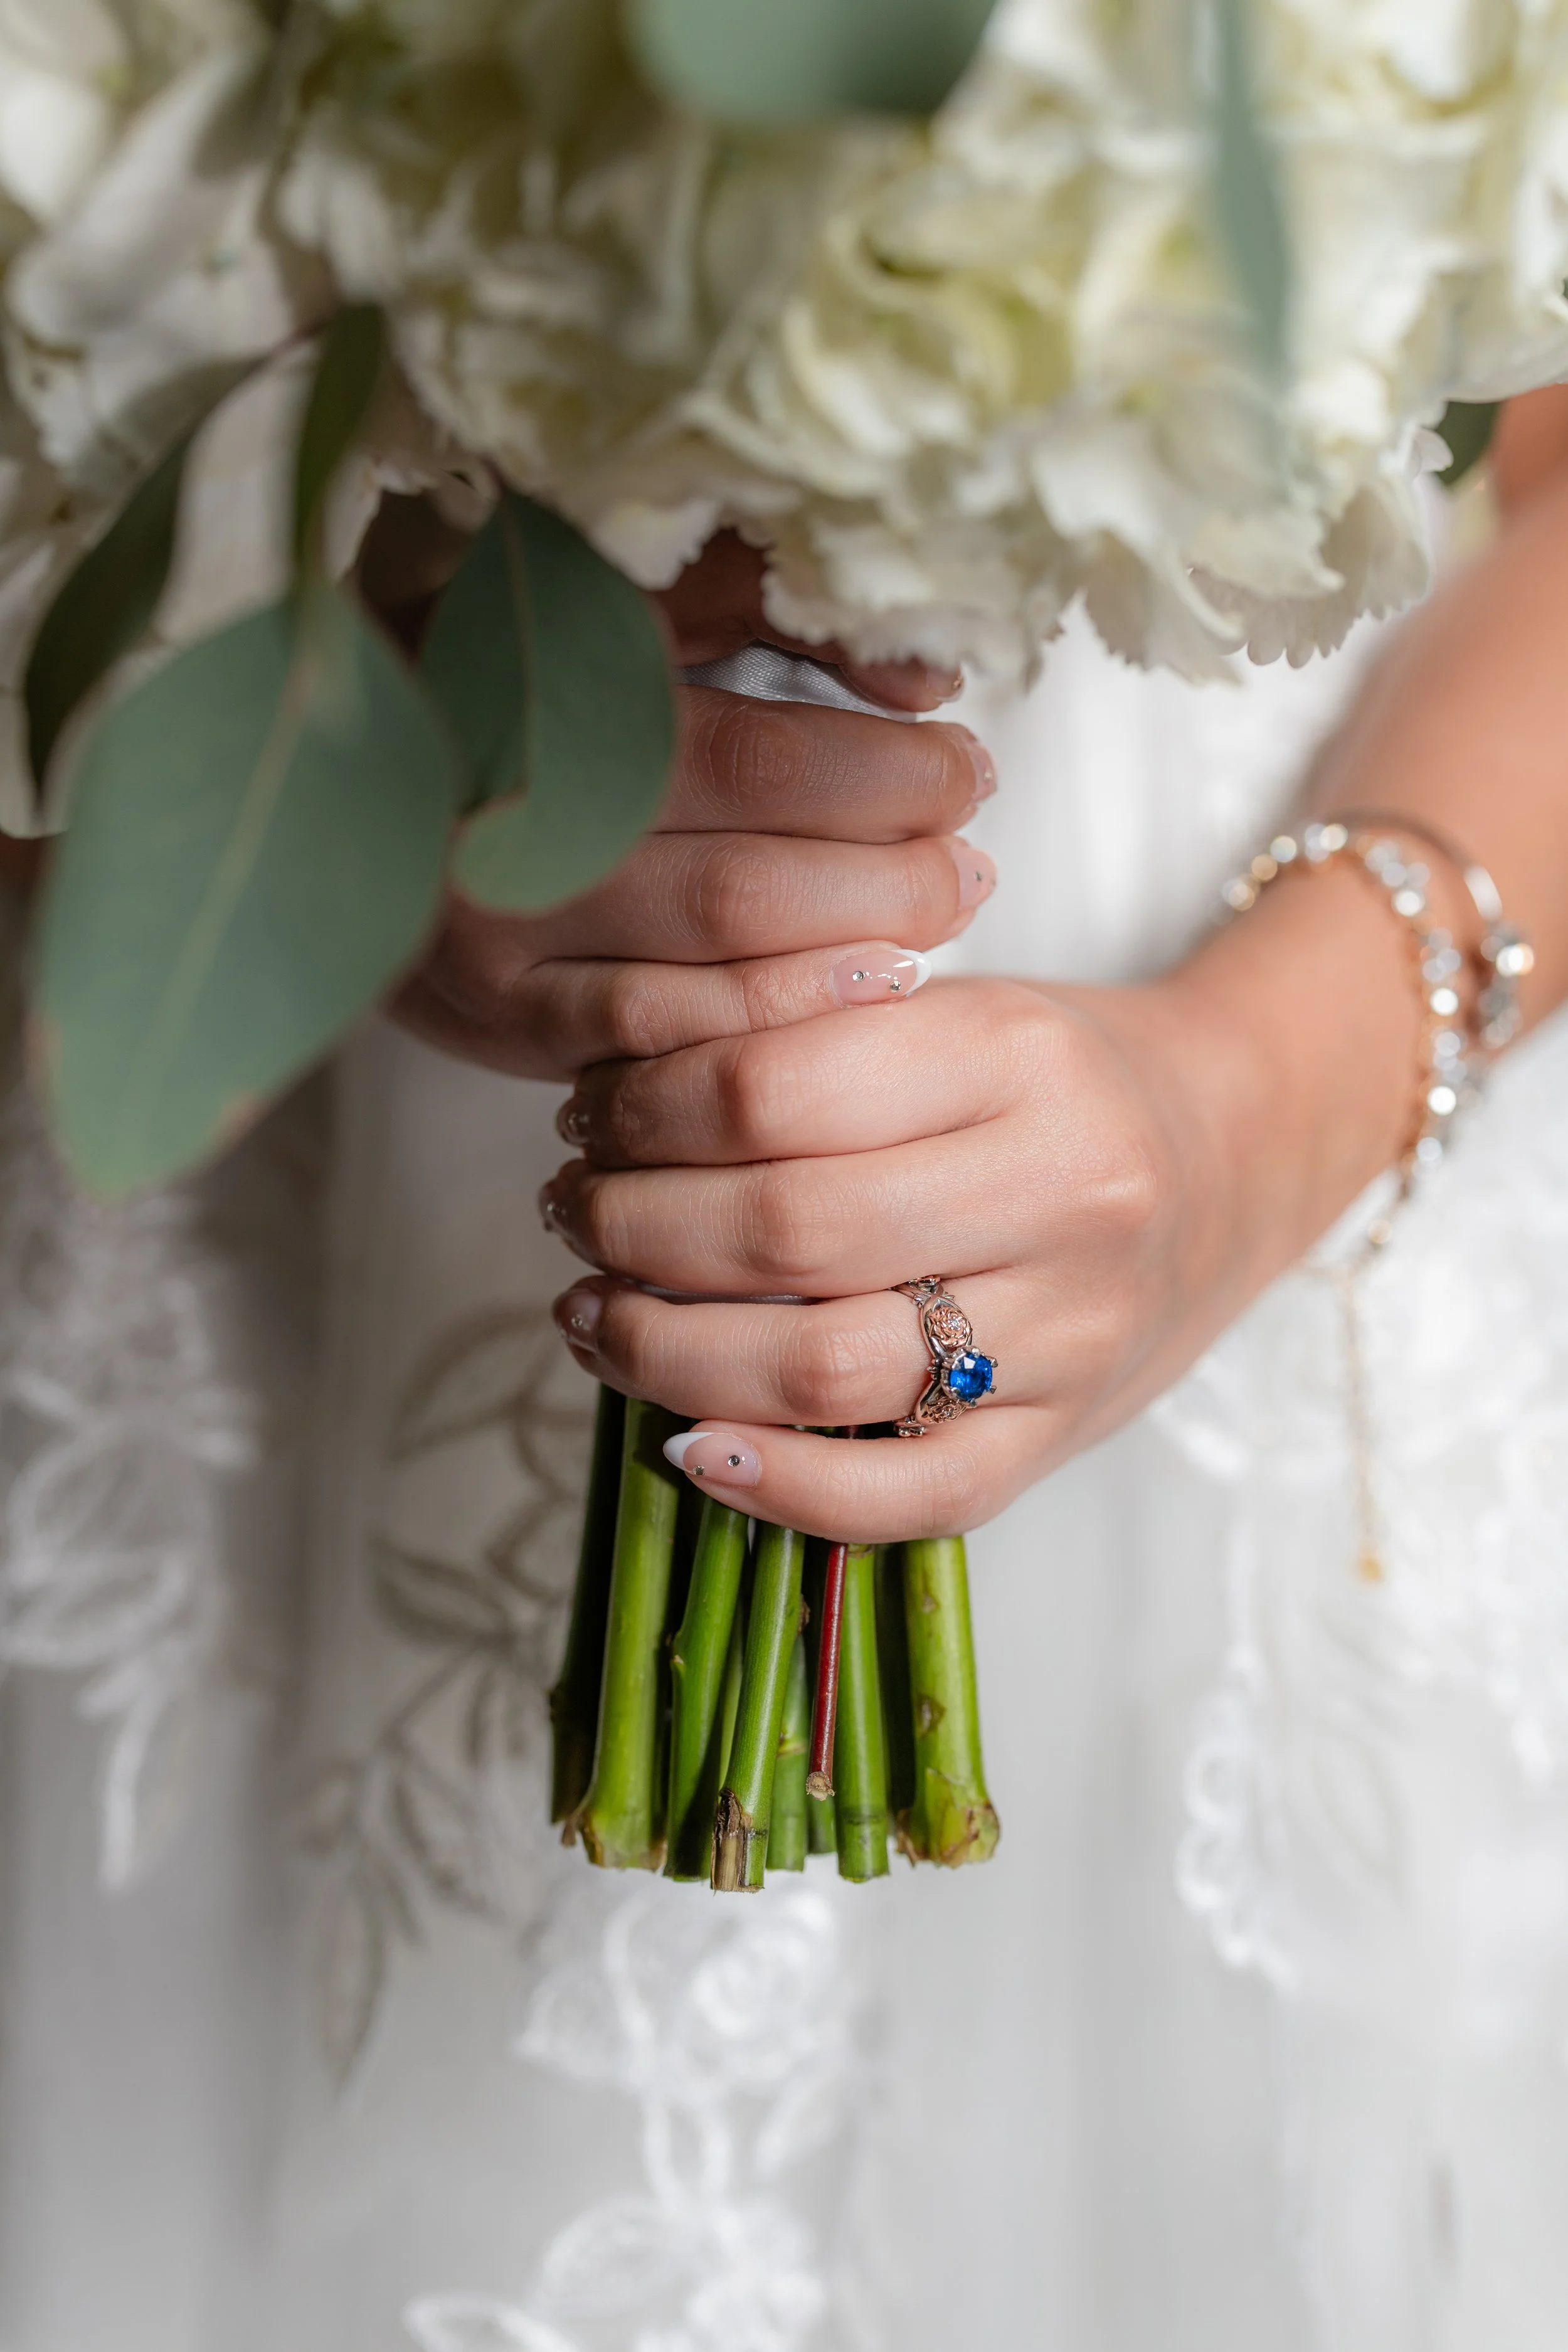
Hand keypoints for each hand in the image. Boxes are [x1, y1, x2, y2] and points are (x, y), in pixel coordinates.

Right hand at [392, 534, 996, 1081]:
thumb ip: (760, 605)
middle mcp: (512, 813)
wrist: (324, 781)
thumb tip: (922, 677)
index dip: (884, 770)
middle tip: (969, 852)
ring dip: (856, 944)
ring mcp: (500, 928)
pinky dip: (775, 1018)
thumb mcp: (604, 594)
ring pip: (717, 956)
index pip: (755, 750)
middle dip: (894, 868)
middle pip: (750, 868)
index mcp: (539, 684)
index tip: (960, 761)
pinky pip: (664, 1039)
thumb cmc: (498, 671)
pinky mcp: (500, 1014)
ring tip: (938, 913)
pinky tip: (854, 989)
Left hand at [537, 858, 1424, 1540]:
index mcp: (1014, 1055)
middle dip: (630, 1231)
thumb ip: (812, 1047)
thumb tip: (613, 1115)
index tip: (588, 1120)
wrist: (1239, 1151)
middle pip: (783, 1233)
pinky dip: (777, 1487)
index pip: (769, 1092)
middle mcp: (1060, 1192)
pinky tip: (684, 1447)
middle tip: (571, 1213)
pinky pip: (907, 1495)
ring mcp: (1072, 1330)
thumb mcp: (957, 1010)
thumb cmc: (1062, 1077)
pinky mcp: (1066, 1435)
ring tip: (592, 1314)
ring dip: (666, 1353)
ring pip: (824, 1371)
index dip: (641, 1114)